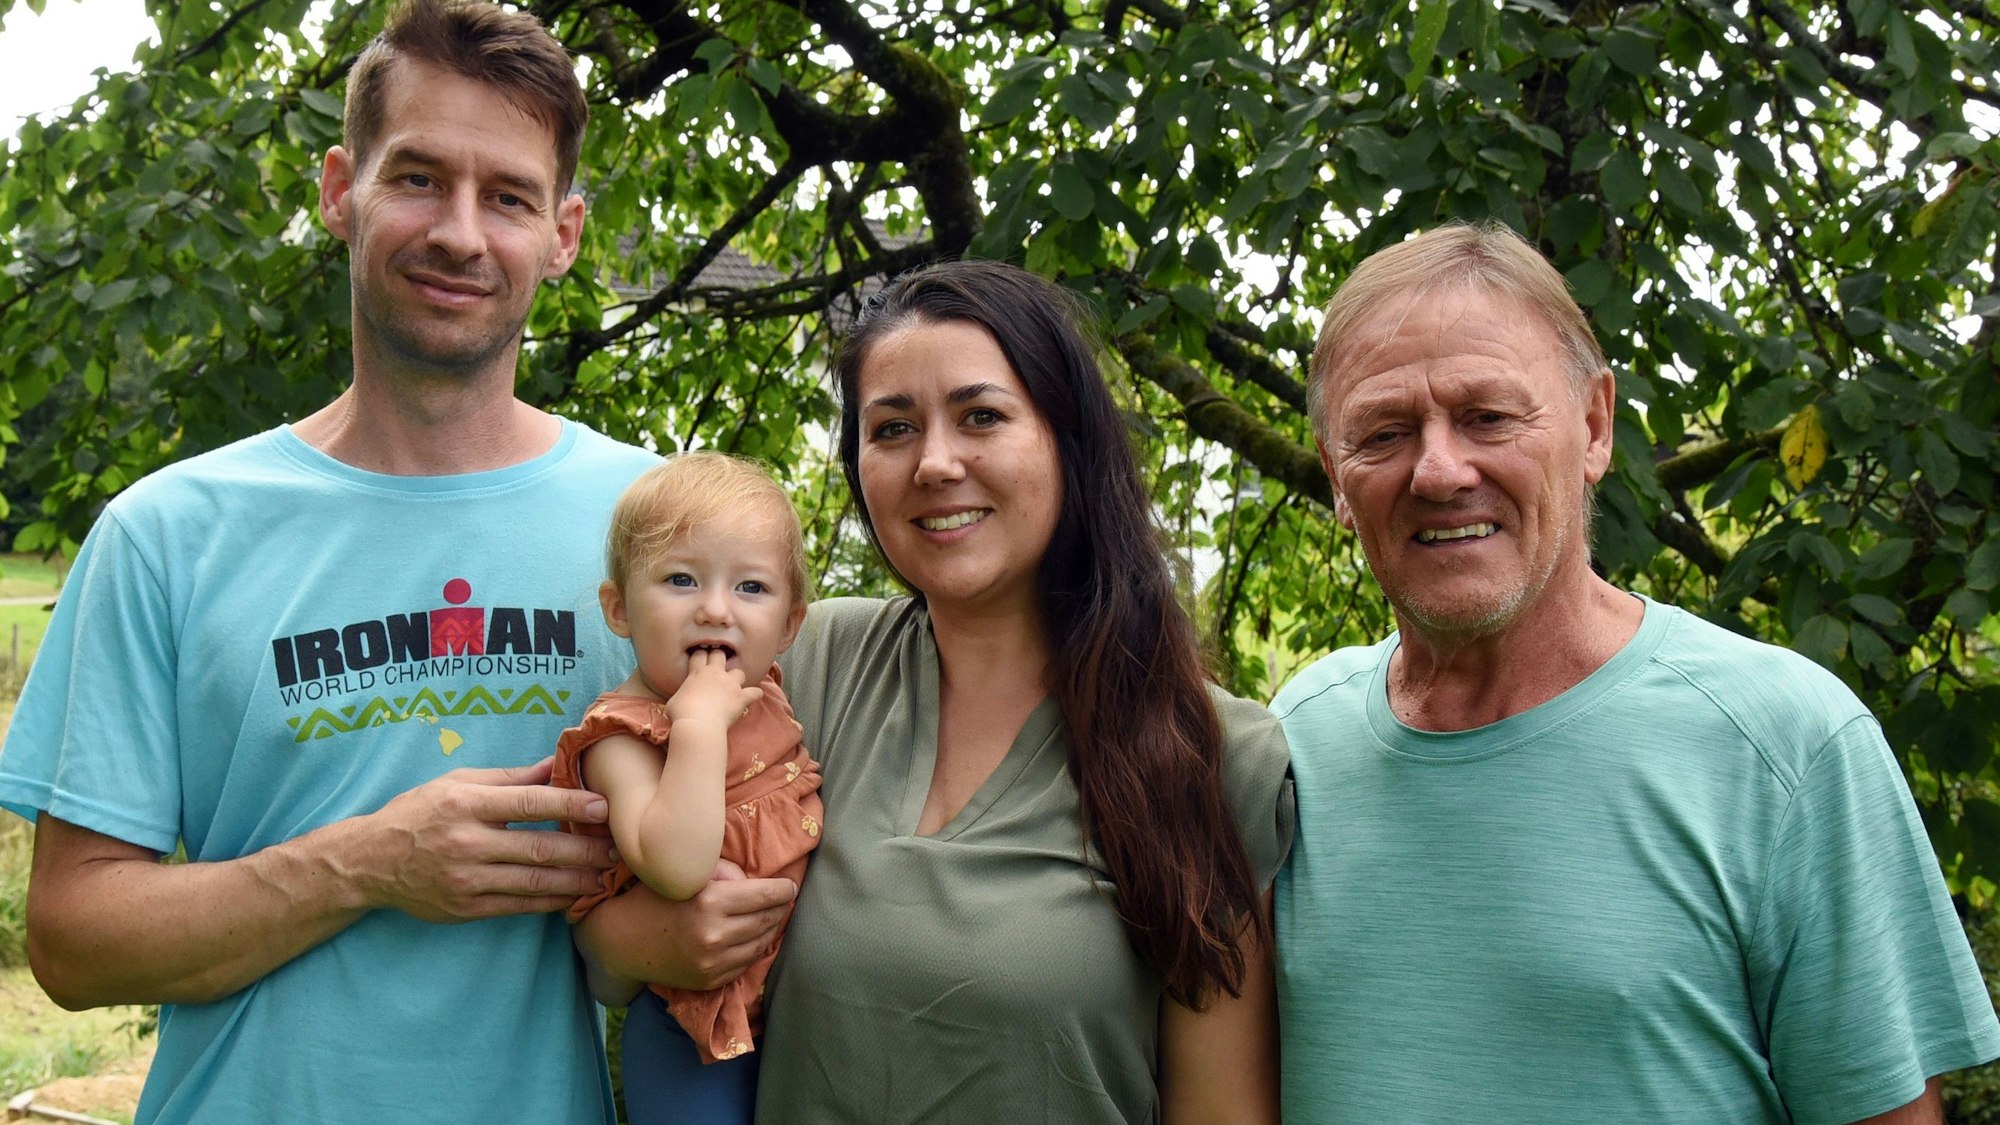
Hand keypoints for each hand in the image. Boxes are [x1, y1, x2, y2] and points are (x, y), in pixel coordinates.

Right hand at [340, 757, 617, 921]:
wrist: (369, 862)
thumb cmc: (419, 813)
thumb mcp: (458, 783)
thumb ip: (511, 778)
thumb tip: (558, 763)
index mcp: (467, 804)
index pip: (530, 803)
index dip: (571, 804)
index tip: (605, 806)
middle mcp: (467, 843)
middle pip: (539, 847)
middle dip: (585, 849)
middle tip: (617, 848)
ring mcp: (466, 880)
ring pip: (534, 882)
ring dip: (577, 880)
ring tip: (606, 875)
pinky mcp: (465, 909)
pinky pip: (518, 907)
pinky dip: (551, 902)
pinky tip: (574, 895)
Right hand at [575, 859, 796, 990]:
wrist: (621, 942)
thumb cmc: (653, 898)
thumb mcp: (686, 875)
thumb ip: (724, 872)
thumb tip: (758, 880)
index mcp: (710, 902)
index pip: (766, 896)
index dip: (784, 890)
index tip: (790, 886)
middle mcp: (714, 935)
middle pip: (768, 920)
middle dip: (780, 908)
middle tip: (784, 899)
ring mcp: (712, 963)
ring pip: (761, 944)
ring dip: (770, 929)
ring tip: (772, 916)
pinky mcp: (709, 981)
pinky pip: (745, 963)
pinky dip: (754, 949)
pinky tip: (753, 937)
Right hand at [664, 650, 764, 729]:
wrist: (698, 723)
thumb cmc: (681, 713)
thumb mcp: (674, 700)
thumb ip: (682, 694)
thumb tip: (681, 699)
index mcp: (697, 672)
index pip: (699, 655)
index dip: (701, 655)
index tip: (701, 658)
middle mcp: (715, 673)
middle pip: (720, 655)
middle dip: (720, 658)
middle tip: (718, 667)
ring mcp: (730, 684)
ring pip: (739, 672)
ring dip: (737, 678)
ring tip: (734, 686)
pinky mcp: (741, 697)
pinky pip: (755, 692)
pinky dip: (755, 694)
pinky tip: (754, 696)